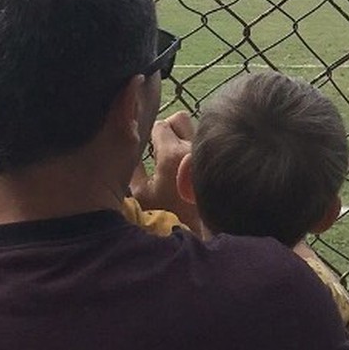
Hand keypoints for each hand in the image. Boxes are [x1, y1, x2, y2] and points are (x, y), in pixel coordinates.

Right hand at [131, 111, 200, 232]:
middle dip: (169, 128)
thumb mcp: (142, 195)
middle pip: (180, 118)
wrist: (205, 231)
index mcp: (172, 155)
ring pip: (194, 130)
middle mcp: (194, 148)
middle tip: (163, 146)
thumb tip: (129, 146)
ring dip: (183, 139)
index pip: (160, 125)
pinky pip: (204, 144)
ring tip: (177, 161)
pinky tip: (189, 168)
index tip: (150, 147)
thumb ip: (132, 167)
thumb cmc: (170, 216)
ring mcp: (209, 153)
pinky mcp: (219, 159)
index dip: (151, 134)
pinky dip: (195, 150)